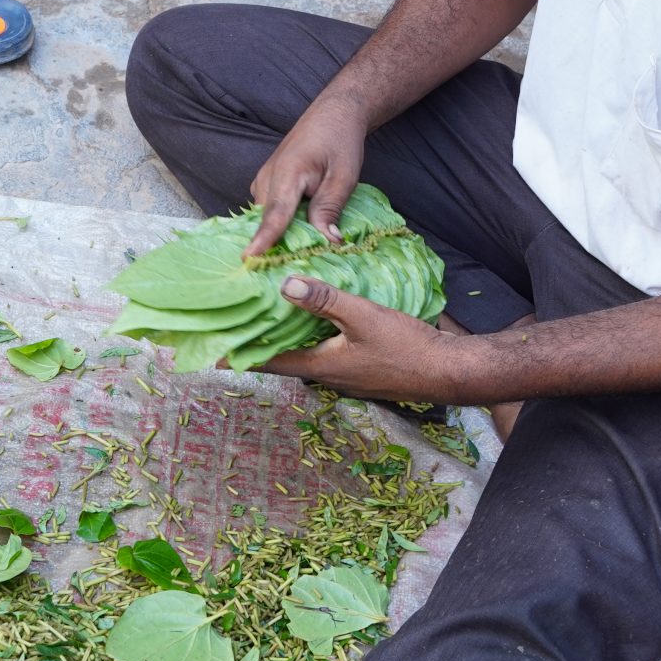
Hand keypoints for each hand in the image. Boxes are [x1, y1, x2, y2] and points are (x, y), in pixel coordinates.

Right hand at [246, 96, 367, 253]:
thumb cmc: (340, 142)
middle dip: (279, 244)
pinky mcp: (266, 184)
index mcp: (288, 173)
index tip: (250, 258)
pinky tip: (299, 231)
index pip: (275, 213)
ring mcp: (263, 180)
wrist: (333, 115)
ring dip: (281, 234)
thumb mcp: (344, 177)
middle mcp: (267, 177)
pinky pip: (269, 210)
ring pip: (267, 217)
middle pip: (267, 220)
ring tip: (302, 250)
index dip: (263, 239)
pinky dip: (281, 223)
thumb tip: (327, 241)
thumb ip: (330, 208)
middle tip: (300, 265)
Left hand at [258, 275, 478, 402]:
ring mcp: (345, 376)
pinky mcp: (361, 370)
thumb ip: (325, 300)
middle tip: (237, 322)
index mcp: (321, 366)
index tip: (211, 348)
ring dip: (287, 338)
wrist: (449, 371)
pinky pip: (326, 353)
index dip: (239, 353)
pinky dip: (312, 337)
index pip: (268, 361)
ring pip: (306, 355)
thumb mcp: (364, 316)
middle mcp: (327, 376)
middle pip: (284, 358)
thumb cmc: (407, 347)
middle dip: (260, 341)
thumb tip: (285, 285)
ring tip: (269, 315)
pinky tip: (316, 318)